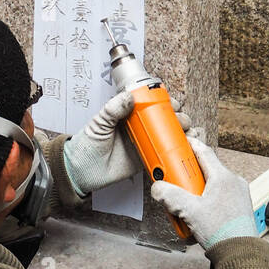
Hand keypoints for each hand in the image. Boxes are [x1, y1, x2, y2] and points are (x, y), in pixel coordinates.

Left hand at [62, 92, 191, 197]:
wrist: (81, 171)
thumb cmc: (86, 145)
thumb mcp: (98, 123)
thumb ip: (113, 109)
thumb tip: (130, 96)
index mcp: (128, 113)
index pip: (151, 103)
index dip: (165, 101)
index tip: (173, 102)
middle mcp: (140, 127)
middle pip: (165, 118)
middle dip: (178, 117)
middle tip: (181, 120)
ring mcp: (144, 143)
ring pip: (169, 135)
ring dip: (182, 133)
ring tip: (187, 134)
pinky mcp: (146, 160)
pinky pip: (165, 155)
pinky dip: (177, 153)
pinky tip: (184, 150)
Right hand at [151, 137, 256, 251]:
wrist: (240, 255)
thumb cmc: (222, 233)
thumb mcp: (190, 212)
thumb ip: (171, 197)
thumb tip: (158, 188)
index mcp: (223, 177)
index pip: (204, 152)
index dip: (190, 146)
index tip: (179, 144)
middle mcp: (233, 182)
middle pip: (206, 170)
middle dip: (189, 176)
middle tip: (176, 182)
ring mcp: (238, 195)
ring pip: (212, 184)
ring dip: (197, 191)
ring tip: (186, 205)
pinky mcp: (239, 207)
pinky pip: (219, 196)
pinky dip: (207, 200)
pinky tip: (198, 214)